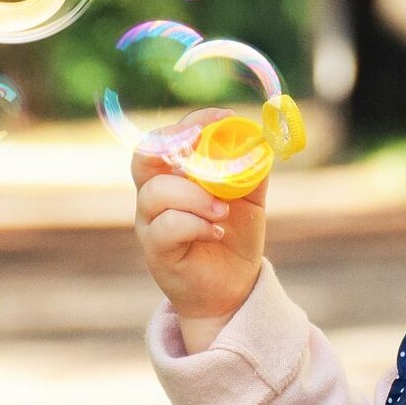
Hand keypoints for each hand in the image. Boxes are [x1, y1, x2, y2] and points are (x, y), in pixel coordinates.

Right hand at [131, 107, 267, 319]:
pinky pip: (166, 227)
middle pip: (144, 156)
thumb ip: (252, 168)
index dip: (192, 121)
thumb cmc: (234, 236)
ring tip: (222, 210)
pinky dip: (195, 224)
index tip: (224, 118)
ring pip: (157, 192)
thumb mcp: (250, 198)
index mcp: (174, 174)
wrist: (233, 286)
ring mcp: (151, 222)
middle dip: (174, 144)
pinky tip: (215, 232)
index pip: (168, 137)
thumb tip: (261, 139)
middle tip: (203, 144)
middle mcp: (155, 194)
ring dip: (194, 196)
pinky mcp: (156, 250)